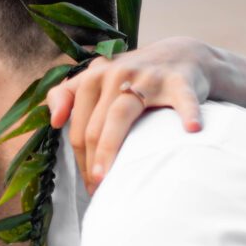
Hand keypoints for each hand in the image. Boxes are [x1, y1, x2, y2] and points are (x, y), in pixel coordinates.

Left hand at [46, 37, 220, 193]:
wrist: (181, 55)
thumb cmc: (134, 76)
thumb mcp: (98, 78)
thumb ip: (68, 94)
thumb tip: (53, 121)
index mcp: (95, 76)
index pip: (79, 125)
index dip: (80, 158)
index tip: (89, 183)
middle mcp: (117, 73)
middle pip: (96, 125)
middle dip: (94, 162)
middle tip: (100, 191)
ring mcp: (148, 76)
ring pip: (122, 114)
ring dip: (113, 146)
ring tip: (113, 179)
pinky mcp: (179, 81)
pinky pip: (182, 99)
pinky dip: (188, 113)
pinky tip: (191, 130)